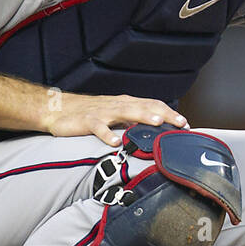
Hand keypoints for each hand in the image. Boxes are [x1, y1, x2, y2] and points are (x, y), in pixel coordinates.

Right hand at [43, 93, 187, 146]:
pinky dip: (107, 134)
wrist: (58, 109)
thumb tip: (156, 134)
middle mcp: (117, 105)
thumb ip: (133, 122)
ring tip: (156, 123)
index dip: (170, 113)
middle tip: (180, 123)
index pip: (152, 105)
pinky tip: (115, 142)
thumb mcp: (115, 116)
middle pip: (144, 107)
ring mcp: (102, 112)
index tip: (185, 124)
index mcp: (126, 104)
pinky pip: (98, 127)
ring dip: (141, 116)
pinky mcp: (87, 120)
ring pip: (125, 112)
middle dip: (163, 114)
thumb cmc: (90, 113)